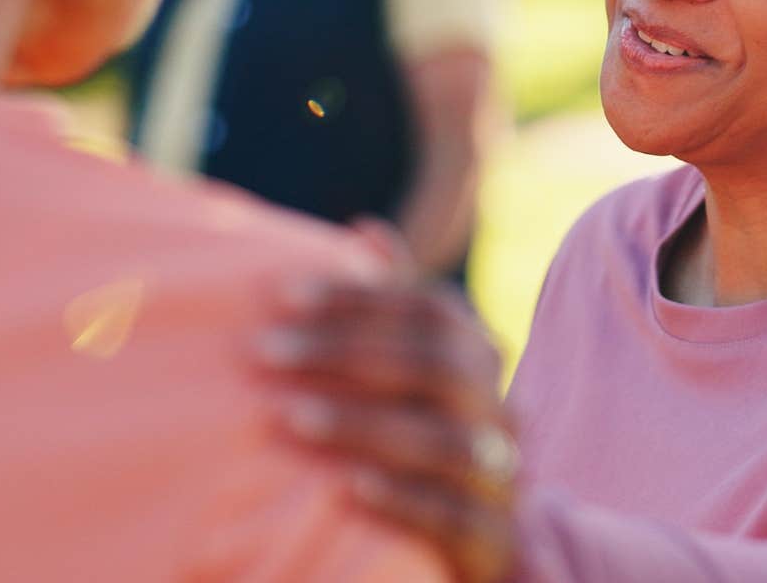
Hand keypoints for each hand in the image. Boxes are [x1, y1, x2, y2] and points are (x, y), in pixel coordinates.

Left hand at [258, 257, 517, 582]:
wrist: (483, 537)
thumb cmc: (428, 433)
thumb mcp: (415, 369)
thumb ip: (393, 305)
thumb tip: (367, 229)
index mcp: (479, 356)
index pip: (427, 309)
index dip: (355, 297)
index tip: (279, 294)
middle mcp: (499, 406)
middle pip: (436, 365)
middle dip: (347, 353)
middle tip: (265, 352)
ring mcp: (501, 472)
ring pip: (445, 440)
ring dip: (363, 424)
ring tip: (292, 417)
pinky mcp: (493, 536)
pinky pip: (453, 514)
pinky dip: (402, 498)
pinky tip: (347, 488)